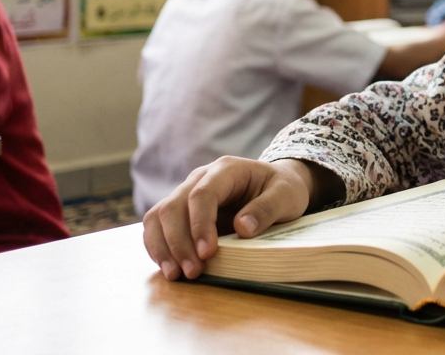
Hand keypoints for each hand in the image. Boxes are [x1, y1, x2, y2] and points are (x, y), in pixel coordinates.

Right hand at [142, 157, 333, 280]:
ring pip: (158, 217)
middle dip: (179, 242)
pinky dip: (158, 248)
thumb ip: (267, 208)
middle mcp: (199, 178)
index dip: (200, 225)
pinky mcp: (181, 212)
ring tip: (176, 275)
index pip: (202, 194)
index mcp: (226, 169)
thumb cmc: (282, 189)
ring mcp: (186, 194)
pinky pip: (157, 228)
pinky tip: (170, 269)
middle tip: (193, 272)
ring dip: (163, 248)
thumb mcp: (287, 195)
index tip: (208, 253)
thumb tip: (243, 228)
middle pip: (173, 207)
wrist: (275, 187)